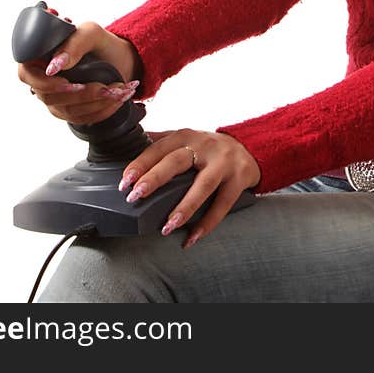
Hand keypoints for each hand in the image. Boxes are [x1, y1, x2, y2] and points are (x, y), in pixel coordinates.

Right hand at [18, 20, 144, 124]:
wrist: (120, 59)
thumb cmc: (101, 43)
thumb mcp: (91, 33)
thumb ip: (74, 43)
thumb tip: (54, 66)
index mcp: (41, 58)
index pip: (26, 74)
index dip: (43, 82)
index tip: (68, 82)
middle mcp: (44, 80)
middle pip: (49, 97)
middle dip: (82, 95)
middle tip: (106, 86)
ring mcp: (55, 98)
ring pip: (68, 111)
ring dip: (97, 102)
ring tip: (119, 89)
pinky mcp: (70, 111)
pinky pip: (81, 119)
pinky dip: (104, 110)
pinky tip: (118, 99)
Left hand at [119, 128, 261, 247]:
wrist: (249, 148)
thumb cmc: (208, 148)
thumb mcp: (186, 139)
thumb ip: (160, 141)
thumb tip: (126, 145)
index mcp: (186, 136)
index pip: (159, 148)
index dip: (140, 164)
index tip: (125, 182)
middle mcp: (204, 145)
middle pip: (177, 161)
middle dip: (155, 179)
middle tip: (135, 197)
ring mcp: (224, 162)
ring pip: (203, 185)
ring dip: (184, 207)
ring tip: (167, 226)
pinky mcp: (239, 177)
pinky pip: (223, 203)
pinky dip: (208, 223)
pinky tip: (193, 237)